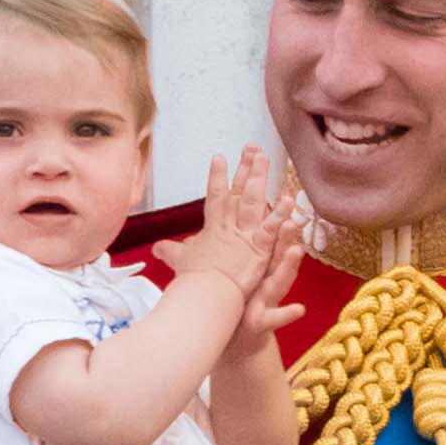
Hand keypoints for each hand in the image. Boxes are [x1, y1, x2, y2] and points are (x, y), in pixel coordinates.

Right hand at [154, 145, 276, 301]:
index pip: (215, 197)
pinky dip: (278, 216)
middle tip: (253, 147)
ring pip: (253, 203)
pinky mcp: (258, 251)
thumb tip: (158, 249)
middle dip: (245, 169)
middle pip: (238, 193)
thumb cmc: (193, 282)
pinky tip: (287, 201)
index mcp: (214, 229)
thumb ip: (172, 252)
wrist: (204, 297)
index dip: (217, 177)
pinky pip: (270, 231)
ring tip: (266, 159)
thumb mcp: (181, 262)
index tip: (220, 157)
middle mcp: (230, 229)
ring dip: (260, 180)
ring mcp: (245, 238)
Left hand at [226, 211, 304, 359]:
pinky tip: (299, 309)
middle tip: (290, 217)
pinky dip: (288, 314)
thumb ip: (224, 245)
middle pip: (277, 252)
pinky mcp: (264, 319)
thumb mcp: (229, 269)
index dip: (271, 217)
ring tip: (296, 250)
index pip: (265, 237)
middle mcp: (267, 277)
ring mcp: (268, 298)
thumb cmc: (234, 301)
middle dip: (284, 235)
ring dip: (289, 266)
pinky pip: (277, 316)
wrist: (237, 337)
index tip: (278, 196)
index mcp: (257, 265)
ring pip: (281, 278)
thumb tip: (216, 215)